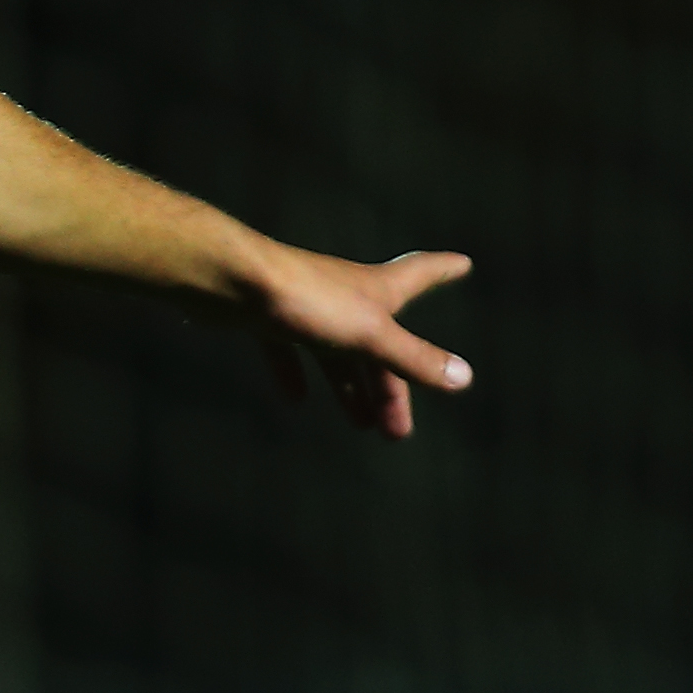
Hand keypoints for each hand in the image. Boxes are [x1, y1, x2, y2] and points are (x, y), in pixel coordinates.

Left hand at [244, 247, 474, 439]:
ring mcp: (303, 304)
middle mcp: (343, 293)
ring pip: (335, 351)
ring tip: (361, 425)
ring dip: (350, 387)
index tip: (462, 262)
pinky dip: (295, 373)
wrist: (229, 280)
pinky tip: (295, 399)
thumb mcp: (369, 335)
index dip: (442, 268)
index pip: (420, 273)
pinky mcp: (265, 316)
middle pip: (378, 341)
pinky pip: (286, 349)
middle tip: (396, 430)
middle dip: (390, 386)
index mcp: (375, 290)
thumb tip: (464, 378)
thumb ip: (413, 358)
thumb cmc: (304, 299)